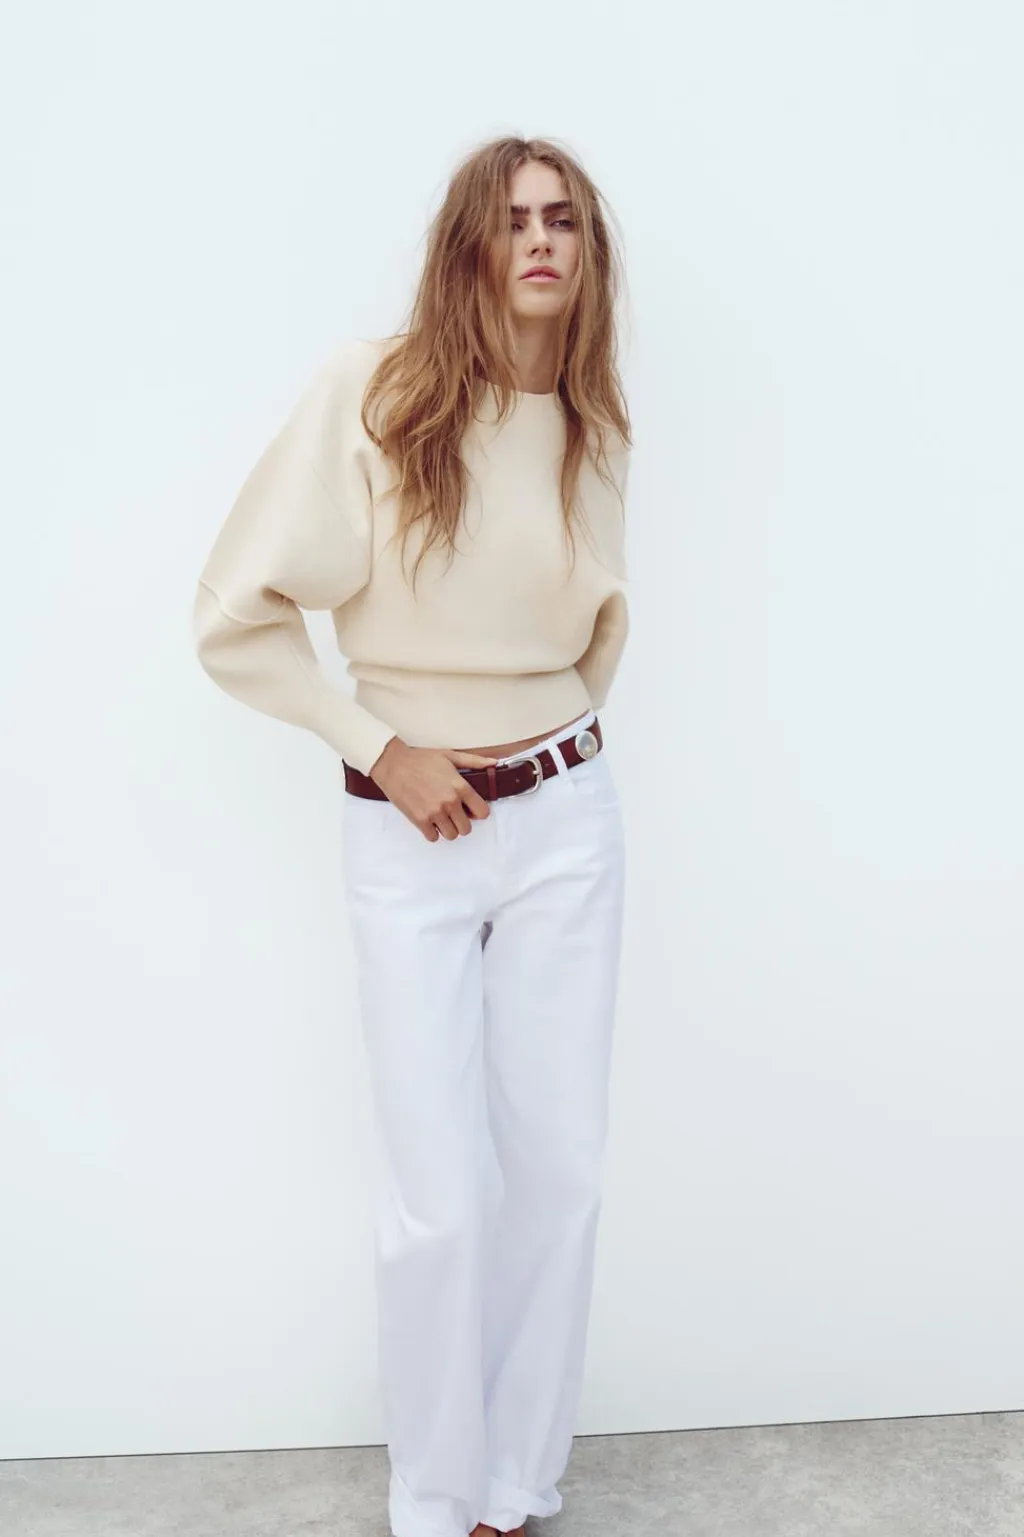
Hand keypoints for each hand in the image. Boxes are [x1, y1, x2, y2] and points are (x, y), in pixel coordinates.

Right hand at [368, 738, 499, 840]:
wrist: (393, 764)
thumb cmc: (420, 759)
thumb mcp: (449, 756)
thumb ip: (474, 761)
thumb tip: (494, 763)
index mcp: (460, 787)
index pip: (482, 812)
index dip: (478, 812)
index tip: (471, 809)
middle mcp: (450, 802)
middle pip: (467, 828)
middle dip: (462, 822)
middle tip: (453, 814)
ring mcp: (434, 813)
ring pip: (451, 835)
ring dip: (448, 829)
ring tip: (441, 818)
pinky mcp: (419, 820)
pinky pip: (433, 838)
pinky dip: (432, 832)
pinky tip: (429, 821)